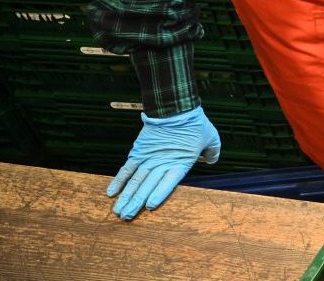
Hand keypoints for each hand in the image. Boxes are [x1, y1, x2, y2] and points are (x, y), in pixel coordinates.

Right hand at [106, 106, 220, 220]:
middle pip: (147, 186)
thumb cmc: (195, 123)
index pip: (168, 183)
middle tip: (125, 217)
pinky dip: (118, 180)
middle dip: (136, 203)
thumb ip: (212, 151)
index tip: (149, 206)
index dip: (158, 194)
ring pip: (135, 181)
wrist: (176, 106)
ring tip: (118, 211)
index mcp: (180, 163)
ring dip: (126, 196)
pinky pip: (127, 168)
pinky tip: (111, 192)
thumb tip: (212, 160)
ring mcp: (148, 158)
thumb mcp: (211, 137)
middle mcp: (162, 163)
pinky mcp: (138, 151)